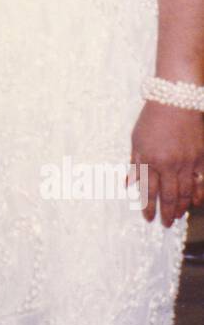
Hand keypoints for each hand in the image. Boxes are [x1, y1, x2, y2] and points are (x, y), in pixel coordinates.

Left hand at [131, 100, 203, 226]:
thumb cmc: (152, 119)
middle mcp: (169, 164)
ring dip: (182, 208)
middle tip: (166, 224)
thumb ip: (135, 164)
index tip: (149, 218)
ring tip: (178, 216)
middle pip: (169, 196)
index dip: (148, 208)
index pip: (149, 191)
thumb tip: (128, 185)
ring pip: (186, 193)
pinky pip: (201, 182)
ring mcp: (187, 161)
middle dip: (167, 213)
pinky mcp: (201, 157)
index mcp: (150, 160)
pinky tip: (195, 203)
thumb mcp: (136, 140)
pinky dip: (198, 195)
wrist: (176, 100)